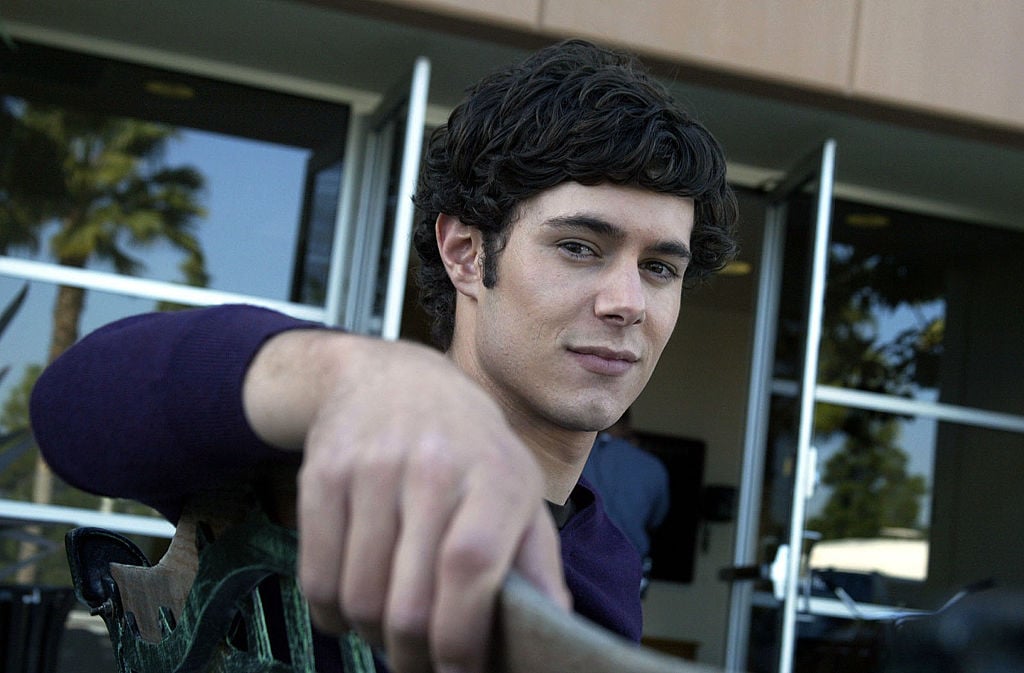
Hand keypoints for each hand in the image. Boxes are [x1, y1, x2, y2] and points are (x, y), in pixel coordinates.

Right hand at [244, 330, 570, 672]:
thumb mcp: (516, 485)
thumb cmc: (467, 446)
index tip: (459, 671)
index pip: (470, 566)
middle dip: (415, 657)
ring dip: (373, 638)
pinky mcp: (322, 476)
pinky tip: (354, 608)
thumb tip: (553, 631)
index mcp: (496, 474)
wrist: (394, 380)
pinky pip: (316, 579)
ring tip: (391, 633)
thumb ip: (536, 558)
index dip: (461, 636)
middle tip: (422, 664)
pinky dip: (333, 615)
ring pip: (359, 598)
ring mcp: (371, 468)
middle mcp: (432, 465)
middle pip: (409, 600)